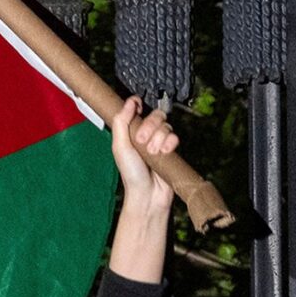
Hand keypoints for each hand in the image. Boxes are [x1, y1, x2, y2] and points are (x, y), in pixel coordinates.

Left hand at [106, 98, 178, 283]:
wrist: (147, 194)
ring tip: (152, 152)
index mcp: (131, 132)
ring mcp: (159, 142)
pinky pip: (175, 137)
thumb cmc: (131, 175)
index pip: (138, 109)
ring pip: (166, 126)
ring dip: (159, 138)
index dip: (138, 105)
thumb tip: (128, 102)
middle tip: (141, 141)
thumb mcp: (120, 147)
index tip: (137, 105)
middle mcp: (146, 134)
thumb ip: (121, 122)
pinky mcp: (171, 150)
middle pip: (155, 115)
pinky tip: (164, 152)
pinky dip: (170, 143)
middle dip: (150, 126)